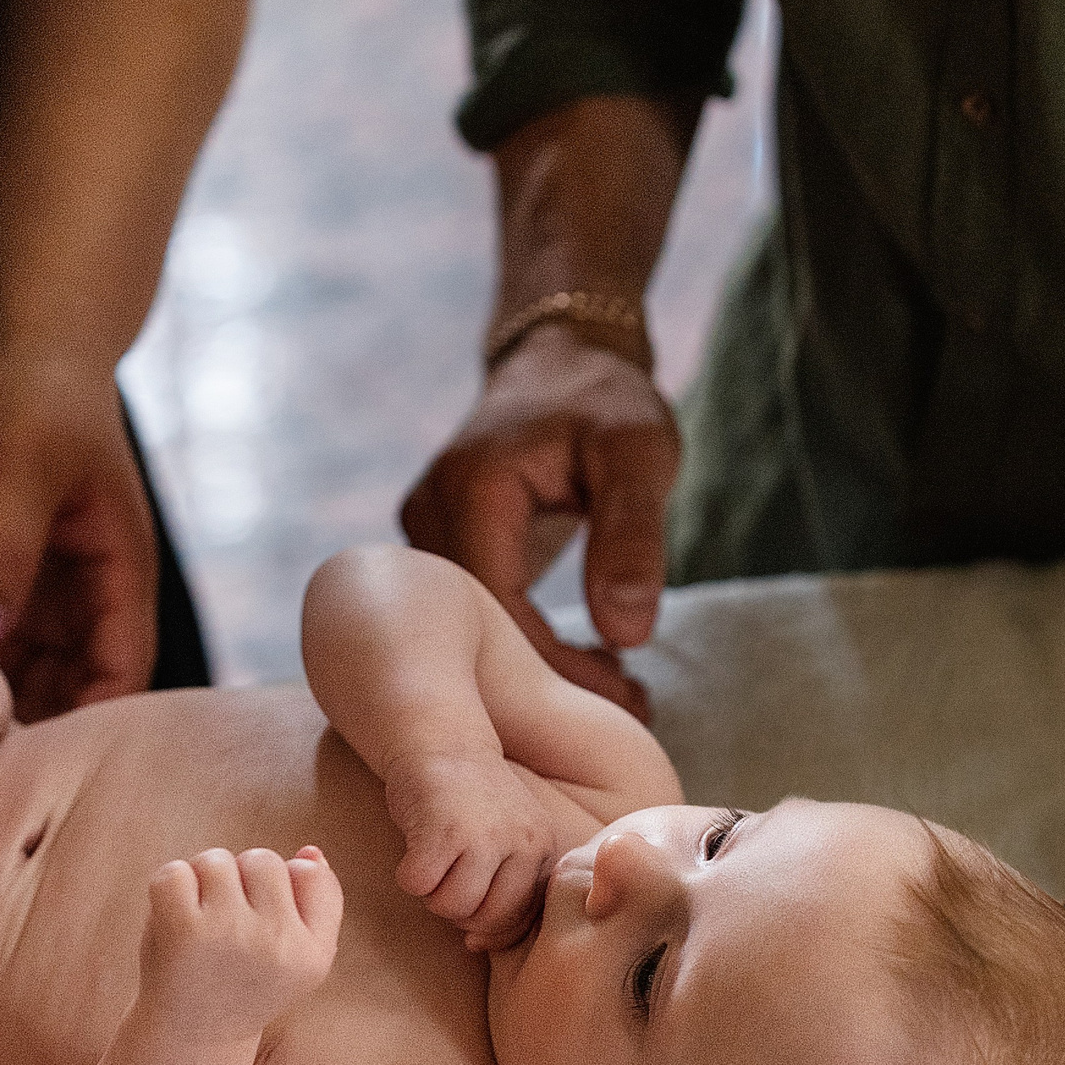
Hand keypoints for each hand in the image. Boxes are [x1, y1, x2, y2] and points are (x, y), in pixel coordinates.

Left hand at [0, 354, 160, 720]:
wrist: (31, 358)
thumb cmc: (41, 405)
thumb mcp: (20, 477)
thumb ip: (2, 558)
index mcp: (123, 573)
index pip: (125, 670)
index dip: (93, 721)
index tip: (41, 765)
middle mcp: (100, 596)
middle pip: (86, 688)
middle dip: (48, 730)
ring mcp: (62, 595)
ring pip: (46, 676)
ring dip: (12, 708)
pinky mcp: (23, 587)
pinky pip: (10, 649)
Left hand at [138, 846, 342, 1037]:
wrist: (192, 1035)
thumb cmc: (244, 984)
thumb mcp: (298, 956)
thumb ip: (316, 903)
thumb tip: (309, 852)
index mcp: (313, 952)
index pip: (310, 875)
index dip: (282, 887)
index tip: (264, 921)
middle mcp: (278, 942)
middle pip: (263, 859)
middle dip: (241, 879)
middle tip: (228, 925)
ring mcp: (230, 933)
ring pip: (217, 860)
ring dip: (203, 883)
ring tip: (202, 922)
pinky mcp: (183, 928)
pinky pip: (175, 872)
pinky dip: (168, 889)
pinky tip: (173, 920)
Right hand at [381, 749, 557, 949]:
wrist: (442, 741)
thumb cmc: (471, 802)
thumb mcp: (510, 841)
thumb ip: (507, 892)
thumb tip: (477, 947)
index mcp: (544, 848)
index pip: (520, 920)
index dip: (487, 924)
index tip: (469, 904)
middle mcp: (522, 842)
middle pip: (485, 920)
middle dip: (458, 910)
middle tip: (447, 877)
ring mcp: (483, 836)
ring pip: (451, 907)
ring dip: (431, 893)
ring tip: (434, 860)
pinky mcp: (442, 830)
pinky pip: (418, 885)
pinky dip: (408, 875)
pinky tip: (414, 847)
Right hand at [402, 324, 678, 719]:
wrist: (560, 360)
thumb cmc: (604, 400)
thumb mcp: (640, 454)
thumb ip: (632, 539)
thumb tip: (625, 635)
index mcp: (472, 488)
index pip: (498, 609)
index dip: (556, 667)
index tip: (625, 694)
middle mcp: (428, 512)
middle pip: (473, 630)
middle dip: (548, 682)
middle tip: (629, 704)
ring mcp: (423, 529)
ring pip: (466, 630)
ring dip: (535, 668)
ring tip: (614, 687)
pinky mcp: (437, 545)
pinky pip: (468, 613)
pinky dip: (522, 644)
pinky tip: (581, 660)